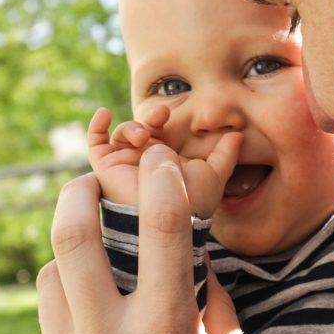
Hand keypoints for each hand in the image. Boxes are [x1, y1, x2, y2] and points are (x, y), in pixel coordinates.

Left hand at [26, 145, 256, 333]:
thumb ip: (218, 314)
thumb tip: (201, 265)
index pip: (160, 229)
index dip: (161, 180)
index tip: (160, 159)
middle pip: (71, 233)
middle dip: (78, 191)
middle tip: (87, 181)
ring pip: (50, 275)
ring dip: (72, 259)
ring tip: (96, 269)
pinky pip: (49, 325)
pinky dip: (72, 316)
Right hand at [88, 106, 241, 217]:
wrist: (165, 220)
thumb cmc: (191, 203)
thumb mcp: (213, 175)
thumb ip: (225, 155)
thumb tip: (238, 134)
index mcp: (166, 158)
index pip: (163, 129)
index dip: (165, 118)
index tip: (170, 113)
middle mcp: (144, 159)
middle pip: (143, 127)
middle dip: (150, 116)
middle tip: (160, 115)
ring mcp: (124, 163)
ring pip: (122, 133)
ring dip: (131, 125)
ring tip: (142, 134)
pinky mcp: (106, 168)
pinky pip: (96, 144)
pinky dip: (97, 126)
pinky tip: (104, 113)